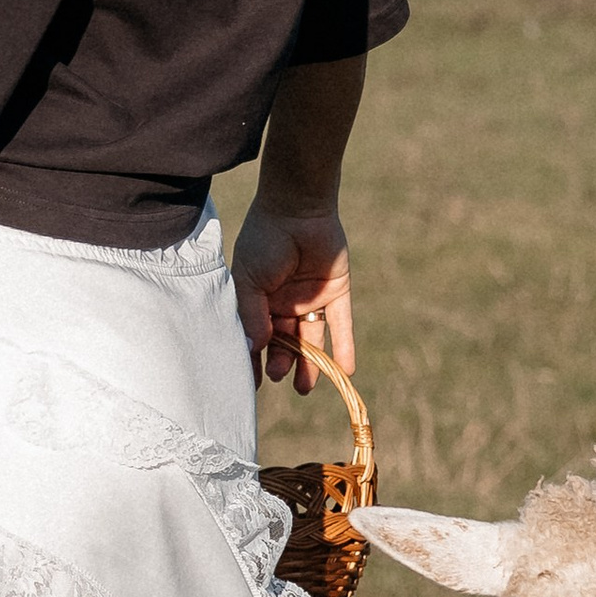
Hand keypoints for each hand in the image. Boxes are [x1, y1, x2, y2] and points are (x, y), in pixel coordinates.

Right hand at [227, 200, 354, 389]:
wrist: (297, 209)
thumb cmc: (264, 240)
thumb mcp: (249, 280)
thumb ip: (252, 315)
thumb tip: (254, 349)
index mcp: (258, 301)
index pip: (256, 338)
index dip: (253, 360)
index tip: (252, 384)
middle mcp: (284, 304)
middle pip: (284, 343)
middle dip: (282, 363)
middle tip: (280, 376)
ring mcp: (310, 300)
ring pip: (311, 339)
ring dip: (310, 363)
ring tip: (305, 387)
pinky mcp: (337, 293)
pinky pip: (341, 324)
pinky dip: (344, 347)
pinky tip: (346, 370)